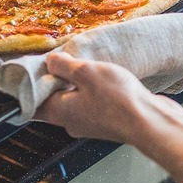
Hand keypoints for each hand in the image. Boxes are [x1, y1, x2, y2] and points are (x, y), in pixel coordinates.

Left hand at [34, 52, 178, 143]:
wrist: (150, 122)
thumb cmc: (118, 100)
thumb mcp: (86, 72)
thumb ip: (64, 65)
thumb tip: (50, 61)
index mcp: (58, 112)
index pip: (33, 100)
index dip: (33, 82)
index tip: (37, 65)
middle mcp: (71, 121)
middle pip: (54, 98)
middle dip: (58, 78)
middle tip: (65, 59)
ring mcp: (90, 123)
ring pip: (75, 99)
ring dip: (79, 83)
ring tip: (89, 66)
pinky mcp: (107, 121)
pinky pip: (93, 102)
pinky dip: (95, 90)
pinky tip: (106, 78)